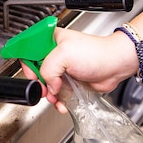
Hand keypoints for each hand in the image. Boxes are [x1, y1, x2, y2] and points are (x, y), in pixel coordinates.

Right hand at [20, 27, 137, 112]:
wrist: (115, 65)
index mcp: (51, 40)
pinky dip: (59, 100)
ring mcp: (63, 68)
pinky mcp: (70, 81)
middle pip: (35, 69)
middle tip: (43, 87)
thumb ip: (48, 69)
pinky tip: (62, 102)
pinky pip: (58, 93)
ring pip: (46, 84)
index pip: (28, 48)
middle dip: (38, 82)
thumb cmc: (96, 53)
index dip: (26, 62)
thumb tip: (48, 84)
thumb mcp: (64, 54)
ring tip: (54, 97)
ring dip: (48, 94)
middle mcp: (55, 53)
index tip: (31, 73)